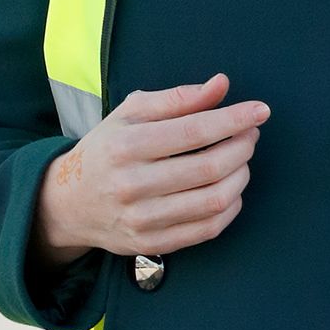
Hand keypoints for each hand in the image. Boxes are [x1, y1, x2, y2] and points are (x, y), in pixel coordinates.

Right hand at [32, 73, 267, 270]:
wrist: (69, 202)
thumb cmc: (106, 149)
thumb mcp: (130, 113)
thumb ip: (177, 98)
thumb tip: (221, 85)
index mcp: (125, 145)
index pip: (194, 131)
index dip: (234, 119)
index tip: (260, 110)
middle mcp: (131, 184)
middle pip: (209, 167)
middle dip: (242, 146)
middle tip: (250, 134)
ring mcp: (141, 219)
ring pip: (214, 200)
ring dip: (240, 176)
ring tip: (241, 160)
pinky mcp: (151, 243)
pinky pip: (207, 229)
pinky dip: (230, 207)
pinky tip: (231, 189)